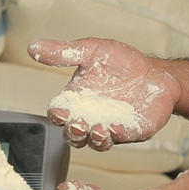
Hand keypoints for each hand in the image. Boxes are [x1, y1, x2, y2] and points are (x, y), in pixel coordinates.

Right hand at [27, 37, 180, 151]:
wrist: (155, 72)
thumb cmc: (122, 63)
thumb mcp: (91, 52)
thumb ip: (63, 52)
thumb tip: (32, 47)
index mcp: (76, 100)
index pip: (59, 113)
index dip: (57, 115)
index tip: (60, 111)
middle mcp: (90, 117)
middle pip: (73, 134)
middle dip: (73, 132)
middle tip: (77, 124)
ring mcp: (110, 127)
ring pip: (95, 142)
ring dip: (94, 139)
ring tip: (98, 129)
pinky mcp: (131, 132)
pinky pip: (122, 138)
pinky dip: (118, 135)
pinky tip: (118, 128)